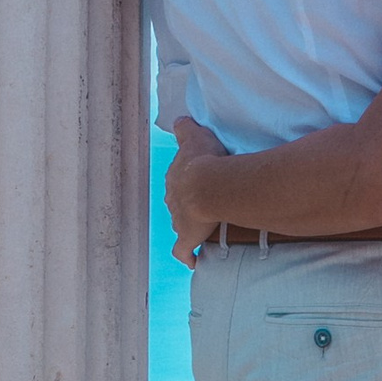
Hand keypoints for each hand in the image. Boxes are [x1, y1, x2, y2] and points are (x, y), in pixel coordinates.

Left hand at [165, 116, 231, 264]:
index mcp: (175, 178)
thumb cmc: (204, 159)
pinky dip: (187, 256)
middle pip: (177, 202)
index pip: (178, 180)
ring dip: (189, 226)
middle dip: (187, 204)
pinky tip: (193, 261)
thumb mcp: (195, 136)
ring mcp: (178, 221)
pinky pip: (183, 251)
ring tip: (204, 227)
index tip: (199, 182)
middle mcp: (173, 200)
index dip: (188, 181)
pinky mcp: (187, 238)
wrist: (209, 186)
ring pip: (180, 224)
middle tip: (204, 204)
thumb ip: (185, 128)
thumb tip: (179, 119)